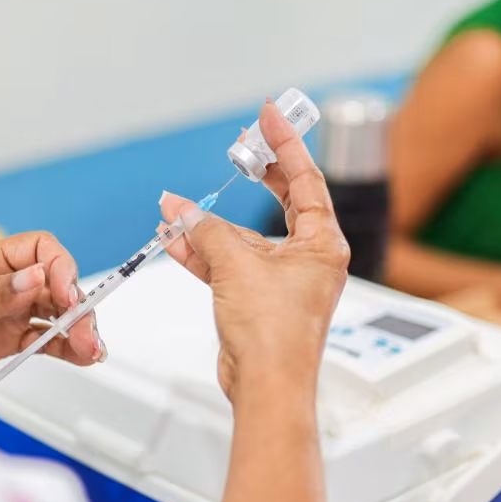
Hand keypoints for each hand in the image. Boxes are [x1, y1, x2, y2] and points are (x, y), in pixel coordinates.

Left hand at [0, 233, 100, 397]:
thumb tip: (37, 277)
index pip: (38, 251)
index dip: (60, 269)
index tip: (68, 296)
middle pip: (53, 284)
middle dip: (75, 306)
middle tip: (85, 333)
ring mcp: (1, 313)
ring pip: (53, 314)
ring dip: (75, 329)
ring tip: (92, 350)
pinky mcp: (1, 341)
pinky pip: (41, 340)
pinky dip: (62, 348)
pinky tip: (80, 356)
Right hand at [160, 99, 349, 400]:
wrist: (266, 386)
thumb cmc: (276, 336)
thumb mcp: (237, 266)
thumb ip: (206, 229)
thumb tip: (182, 209)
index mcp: (324, 244)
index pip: (306, 179)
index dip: (285, 143)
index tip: (269, 115)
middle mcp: (309, 259)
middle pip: (282, 202)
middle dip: (253, 177)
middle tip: (239, 148)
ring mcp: (282, 281)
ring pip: (244, 237)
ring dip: (209, 222)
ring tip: (177, 204)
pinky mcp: (257, 300)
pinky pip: (228, 263)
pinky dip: (202, 250)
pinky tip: (176, 235)